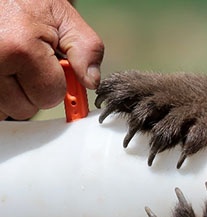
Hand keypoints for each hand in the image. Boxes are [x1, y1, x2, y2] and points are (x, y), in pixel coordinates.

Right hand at [0, 0, 103, 119]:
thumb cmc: (26, 4)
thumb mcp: (63, 18)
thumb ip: (86, 49)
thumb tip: (91, 80)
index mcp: (20, 48)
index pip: (50, 96)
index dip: (56, 83)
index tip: (49, 65)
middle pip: (26, 108)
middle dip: (33, 90)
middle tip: (27, 63)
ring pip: (6, 109)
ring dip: (13, 93)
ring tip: (13, 64)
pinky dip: (1, 93)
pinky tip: (4, 72)